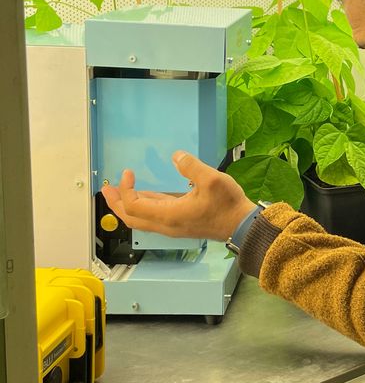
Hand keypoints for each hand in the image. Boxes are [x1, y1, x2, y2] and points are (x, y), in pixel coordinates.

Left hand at [101, 150, 257, 241]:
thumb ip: (191, 167)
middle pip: (131, 218)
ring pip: (140, 219)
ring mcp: (172, 226)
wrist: (241, 224)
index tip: (128, 171)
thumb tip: (176, 156)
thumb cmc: (227, 205)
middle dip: (115, 203)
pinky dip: (142, 206)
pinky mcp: (179, 224)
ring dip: (127, 206)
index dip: (126, 188)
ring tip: (118, 191)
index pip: (134, 205)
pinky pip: (152, 217)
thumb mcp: (212, 180)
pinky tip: (145, 195)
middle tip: (105, 188)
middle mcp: (166, 224)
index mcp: (168, 216)